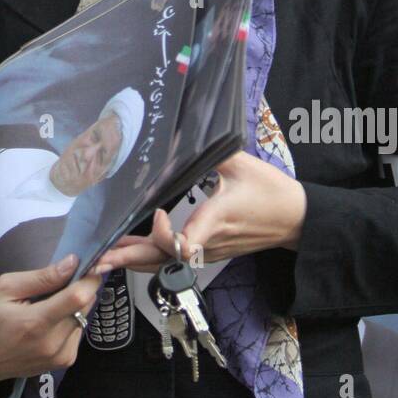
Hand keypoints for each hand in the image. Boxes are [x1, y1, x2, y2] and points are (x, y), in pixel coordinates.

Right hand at [0, 254, 101, 385]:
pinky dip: (72, 320)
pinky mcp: (63, 363)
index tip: (94, 261)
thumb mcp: (5, 288)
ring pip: (84, 318)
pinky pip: (78, 332)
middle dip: (83, 287)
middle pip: (86, 306)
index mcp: (35, 323)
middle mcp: (53, 344)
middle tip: (69, 276)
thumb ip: (40, 277)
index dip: (90, 276)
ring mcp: (60, 357)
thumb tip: (72, 262)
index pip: (79, 297)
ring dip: (77, 304)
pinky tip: (53, 318)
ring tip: (54, 299)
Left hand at [97, 151, 307, 274]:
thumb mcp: (243, 164)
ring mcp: (210, 252)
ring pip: (167, 263)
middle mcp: (211, 241)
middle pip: (166, 258)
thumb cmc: (272, 191)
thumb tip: (182, 134)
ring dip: (135, 261)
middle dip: (131, 259)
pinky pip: (176, 262)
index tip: (156, 216)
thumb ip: (210, 151)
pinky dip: (150, 260)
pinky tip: (130, 255)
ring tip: (104, 259)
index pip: (189, 241)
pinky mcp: (212, 254)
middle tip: (100, 258)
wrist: (296, 220)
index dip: (168, 236)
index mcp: (219, 218)